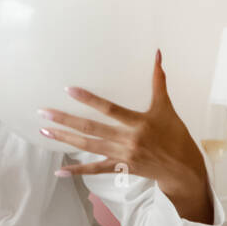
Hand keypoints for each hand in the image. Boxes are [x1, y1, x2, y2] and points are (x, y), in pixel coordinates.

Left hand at [38, 50, 209, 199]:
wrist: (182, 168)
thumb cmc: (175, 135)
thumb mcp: (166, 107)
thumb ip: (158, 81)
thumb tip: (157, 55)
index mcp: (139, 122)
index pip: (109, 109)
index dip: (89, 99)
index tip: (68, 90)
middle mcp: (128, 140)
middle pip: (91, 129)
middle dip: (66, 120)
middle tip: (44, 112)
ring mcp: (122, 155)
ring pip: (88, 146)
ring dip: (65, 138)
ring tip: (45, 130)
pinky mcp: (119, 167)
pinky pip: (95, 169)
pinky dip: (77, 170)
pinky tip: (60, 170)